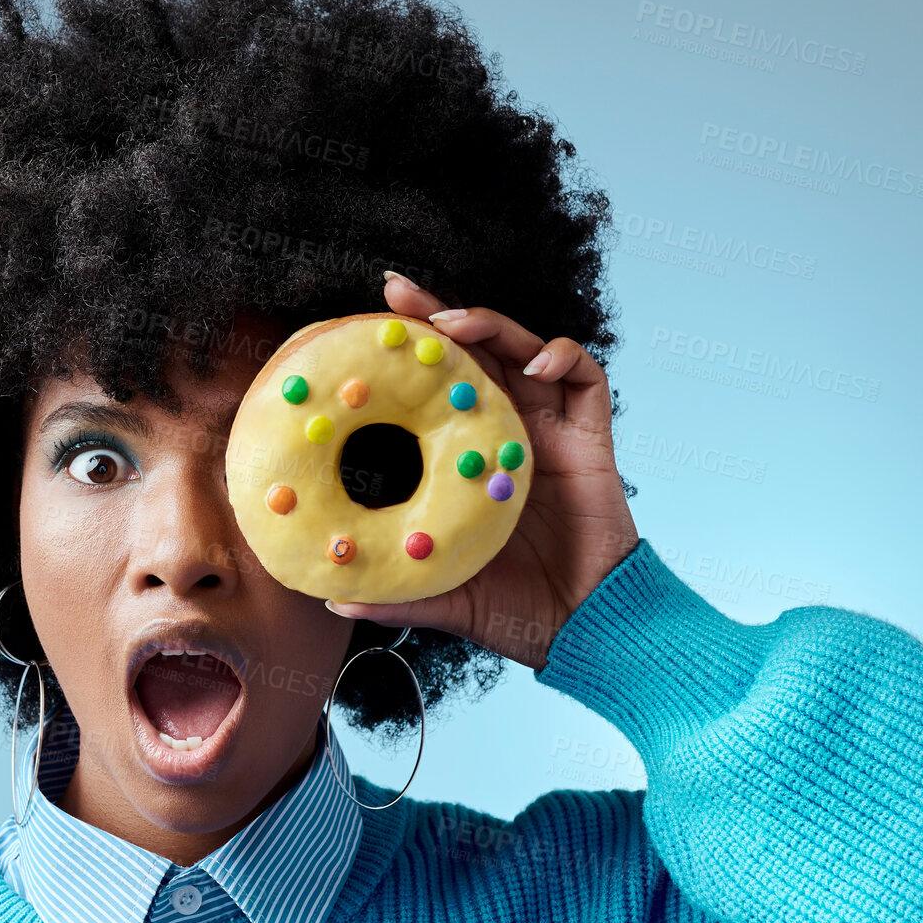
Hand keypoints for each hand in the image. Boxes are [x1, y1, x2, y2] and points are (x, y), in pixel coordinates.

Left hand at [324, 274, 640, 670]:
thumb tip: (330, 600)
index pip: (433, 390)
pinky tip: (537, 365)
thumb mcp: (444, 597)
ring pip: (524, 349)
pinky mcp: (591, 440)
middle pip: (474, 353)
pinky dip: (564, 356)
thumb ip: (394, 598)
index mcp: (469, 457)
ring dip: (493, 325)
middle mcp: (507, 433)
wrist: (586, 629)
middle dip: (438, 314)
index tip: (365, 327)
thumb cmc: (517, 611)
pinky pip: (587, 379)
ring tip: (457, 324)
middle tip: (396, 293)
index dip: (405, 356)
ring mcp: (550, 431)